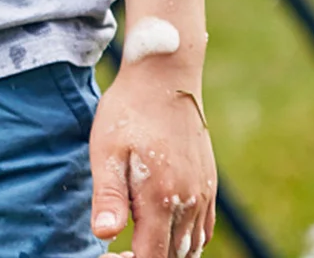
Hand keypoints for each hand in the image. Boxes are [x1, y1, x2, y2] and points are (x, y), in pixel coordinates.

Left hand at [90, 65, 215, 257]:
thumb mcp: (106, 148)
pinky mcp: (209, 183)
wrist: (165, 74)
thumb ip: (108, 195)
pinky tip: (164, 226)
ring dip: (167, 251)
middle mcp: (189, 201)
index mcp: (161, 197)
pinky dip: (187, 239)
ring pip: (191, 247)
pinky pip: (203, 229)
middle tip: (119, 249)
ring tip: (138, 236)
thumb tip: (103, 234)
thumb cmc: (129, 109)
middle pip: (173, 257)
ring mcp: (203, 193)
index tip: (108, 255)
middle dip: (147, 257)